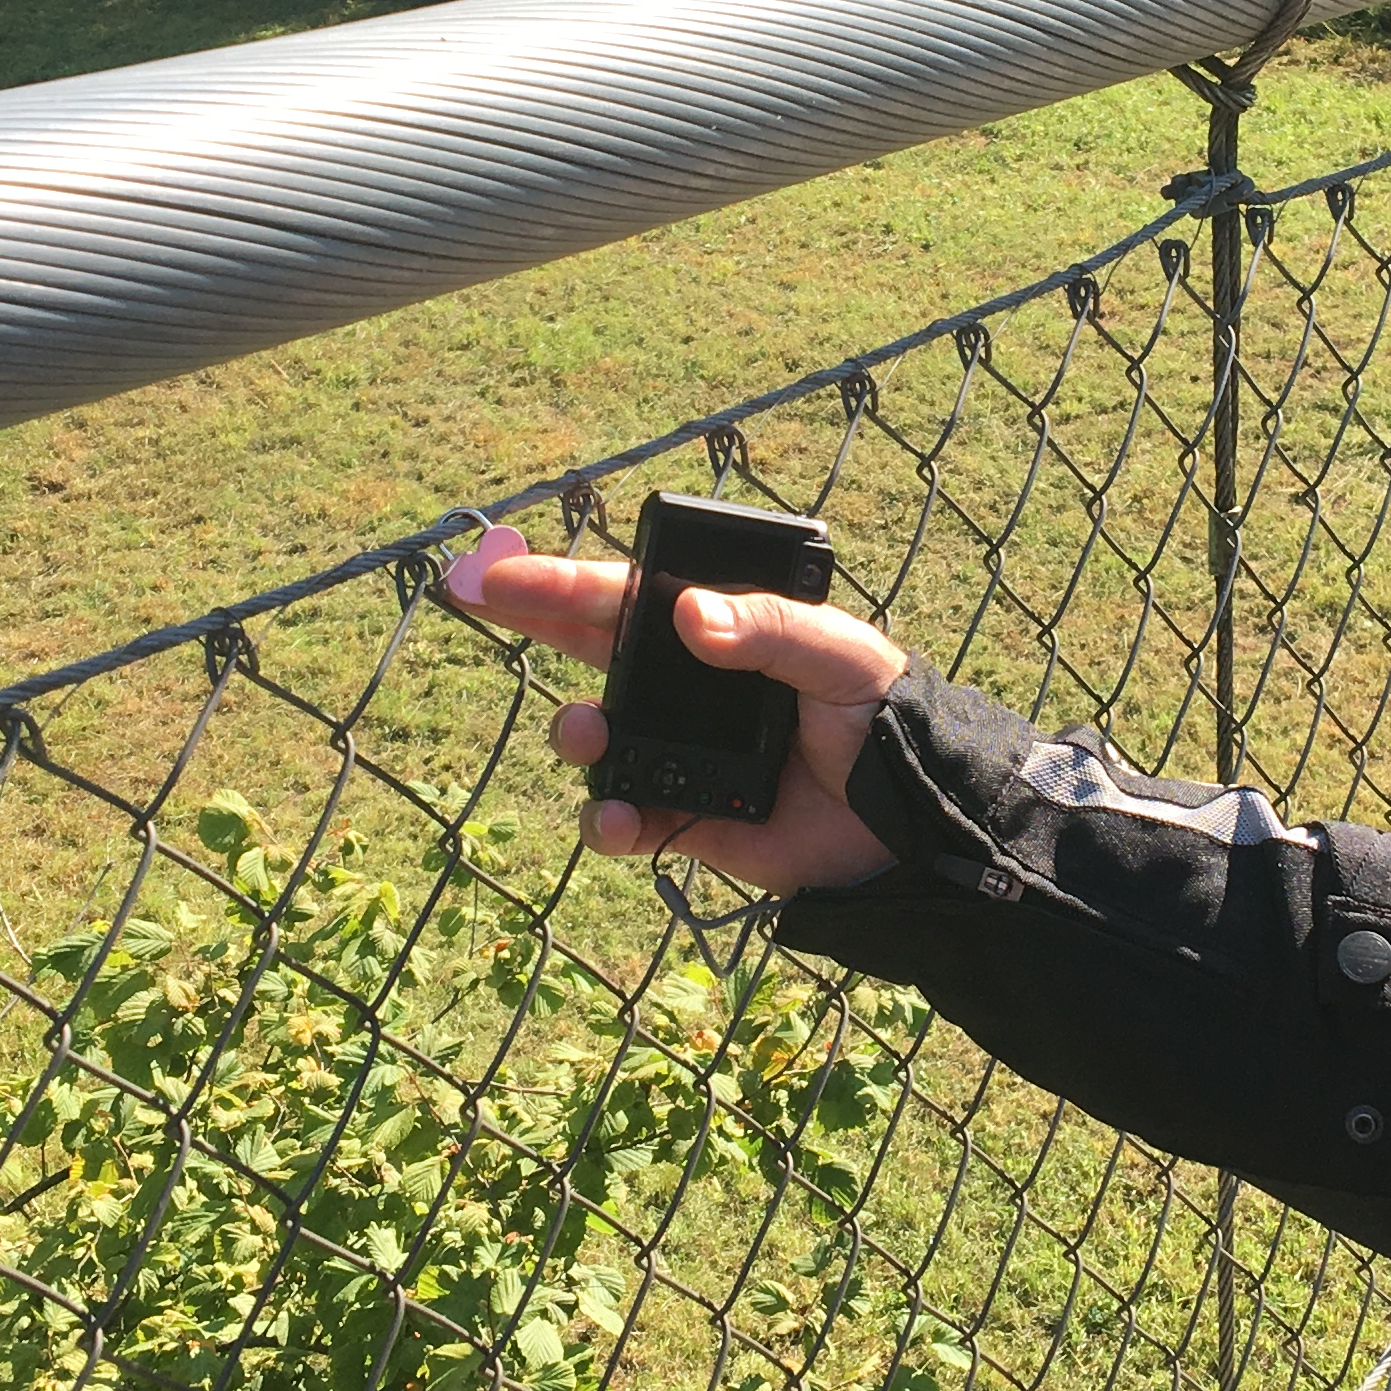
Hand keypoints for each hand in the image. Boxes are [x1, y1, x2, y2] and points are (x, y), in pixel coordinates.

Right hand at [455, 547, 904, 894]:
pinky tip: (621, 819)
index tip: (501, 567)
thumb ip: (767, 628)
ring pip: (596, 735)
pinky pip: (625, 819)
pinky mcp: (686, 820)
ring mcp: (681, 753)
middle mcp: (689, 687)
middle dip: (534, 622)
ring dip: (576, 731)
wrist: (912, 822)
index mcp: (722, 630)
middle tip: (478, 597)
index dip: (563, 579)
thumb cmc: (881, 717)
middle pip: (592, 649)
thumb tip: (686, 616)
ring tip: (588, 735)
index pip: (632, 596)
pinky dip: (608, 821)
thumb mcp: (840, 654)